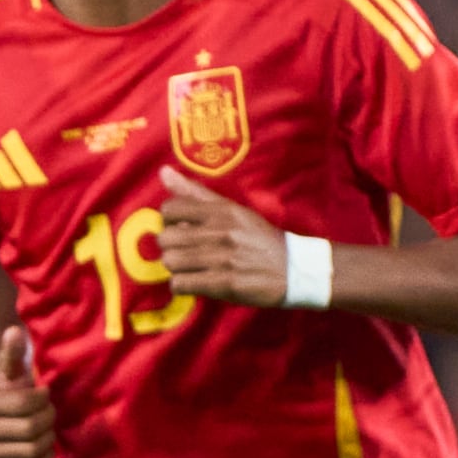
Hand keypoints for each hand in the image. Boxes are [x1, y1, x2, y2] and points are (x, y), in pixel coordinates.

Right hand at [0, 326, 56, 457]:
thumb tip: (13, 331)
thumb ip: (12, 352)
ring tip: (47, 427)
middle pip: (29, 429)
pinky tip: (45, 444)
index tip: (45, 392)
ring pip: (31, 451)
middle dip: (48, 418)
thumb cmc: (0, 383)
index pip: (22, 404)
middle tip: (50, 410)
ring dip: (49, 438)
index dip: (42, 398)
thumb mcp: (5, 366)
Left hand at [154, 167, 287, 307]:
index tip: (182, 228)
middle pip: (165, 238)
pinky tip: (196, 282)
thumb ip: (195, 193)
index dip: (169, 221)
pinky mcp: (224, 283)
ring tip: (192, 268)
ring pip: (170, 262)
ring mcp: (223, 258)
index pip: (170, 209)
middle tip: (187, 252)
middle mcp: (222, 232)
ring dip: (177, 268)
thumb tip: (163, 172)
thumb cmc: (257, 239)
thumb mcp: (232, 210)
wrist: (293, 270)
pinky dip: (183, 286)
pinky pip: (180, 284)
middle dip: (171, 247)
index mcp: (223, 211)